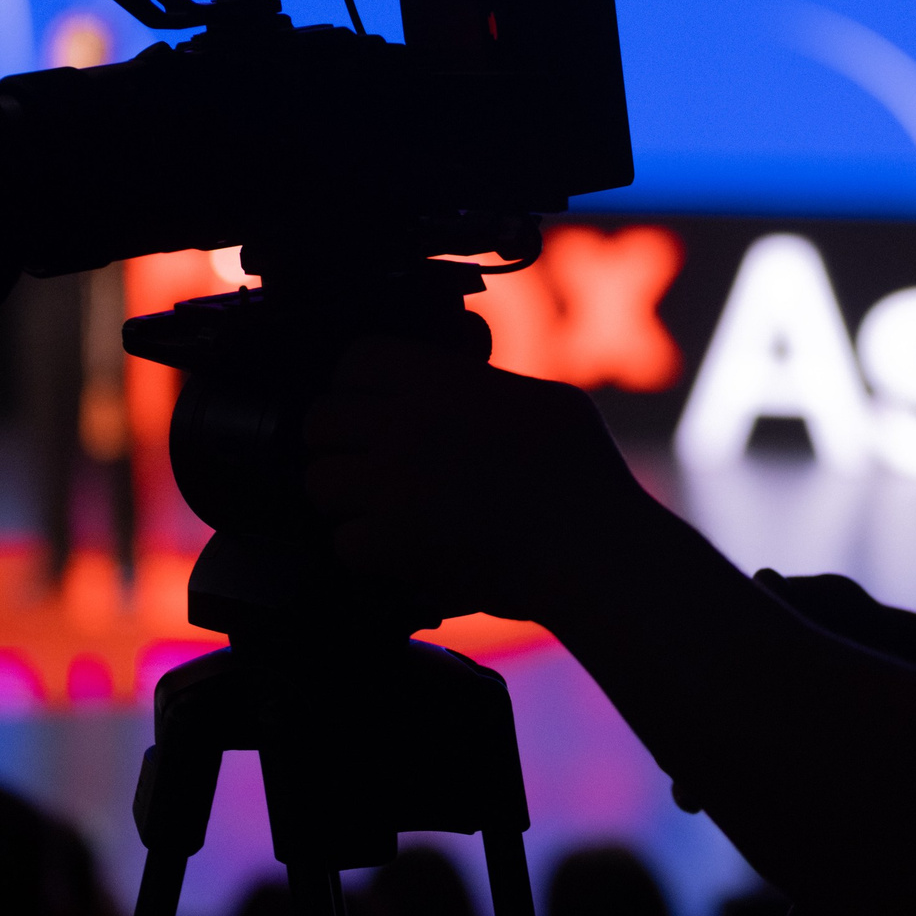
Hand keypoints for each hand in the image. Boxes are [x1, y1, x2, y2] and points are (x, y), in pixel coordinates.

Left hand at [301, 334, 649, 625]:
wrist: (596, 551)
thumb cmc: (586, 477)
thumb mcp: (542, 400)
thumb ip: (483, 387)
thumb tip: (459, 382)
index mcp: (443, 382)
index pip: (355, 361)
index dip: (357, 386)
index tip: (372, 409)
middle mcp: (407, 425)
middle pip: (321, 420)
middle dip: (340, 445)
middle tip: (370, 468)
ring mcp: (393, 484)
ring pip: (319, 483)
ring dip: (345, 501)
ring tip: (383, 513)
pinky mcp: (393, 543)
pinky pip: (343, 542)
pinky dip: (368, 554)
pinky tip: (402, 554)